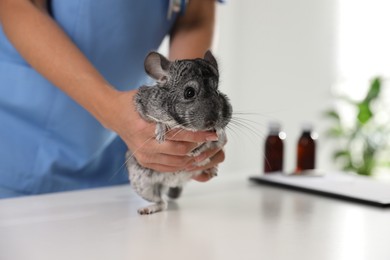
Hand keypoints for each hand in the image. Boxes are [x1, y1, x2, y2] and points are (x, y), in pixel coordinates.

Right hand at [101, 89, 225, 177]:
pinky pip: (169, 167)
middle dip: (200, 147)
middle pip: (180, 151)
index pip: (179, 135)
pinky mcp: (145, 162)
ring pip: (177, 163)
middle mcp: (144, 145)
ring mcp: (144, 156)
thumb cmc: (134, 103)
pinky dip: (183, 165)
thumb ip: (170, 106)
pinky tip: (193, 158)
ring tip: (207, 150)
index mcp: (145, 128)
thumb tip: (197, 108)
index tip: (213, 132)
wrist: (114, 114)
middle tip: (213, 141)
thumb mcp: (151, 100)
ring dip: (194, 158)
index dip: (198, 135)